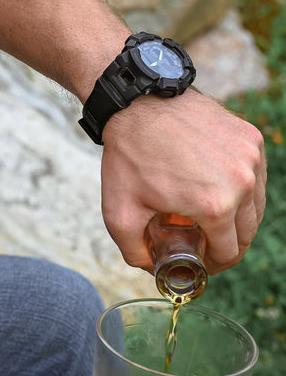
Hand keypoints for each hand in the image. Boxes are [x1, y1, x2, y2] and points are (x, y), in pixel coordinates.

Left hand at [100, 90, 265, 274]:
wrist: (138, 105)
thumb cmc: (128, 158)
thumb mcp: (119, 214)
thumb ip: (134, 251)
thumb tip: (150, 269)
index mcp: (215, 206)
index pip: (230, 253)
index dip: (214, 265)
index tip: (199, 263)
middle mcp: (243, 182)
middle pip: (247, 232)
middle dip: (226, 245)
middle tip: (203, 245)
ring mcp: (251, 157)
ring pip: (256, 205)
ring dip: (236, 218)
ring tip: (208, 219)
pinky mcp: (251, 138)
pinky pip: (255, 175)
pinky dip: (240, 188)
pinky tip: (214, 189)